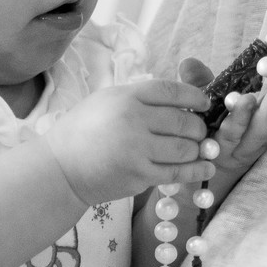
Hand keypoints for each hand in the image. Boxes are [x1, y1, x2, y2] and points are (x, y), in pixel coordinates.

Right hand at [45, 80, 213, 205]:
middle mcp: (134, 120)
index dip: (195, 96)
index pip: (172, 91)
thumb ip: (141, 97)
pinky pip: (177, 172)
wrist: (60, 168)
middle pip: (184, 121)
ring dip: (198, 148)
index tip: (205, 102)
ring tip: (200, 148)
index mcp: (128, 96)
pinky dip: (196, 169)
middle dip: (199, 127)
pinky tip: (206, 166)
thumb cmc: (84, 129)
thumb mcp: (109, 100)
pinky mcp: (139, 176)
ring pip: (185, 148)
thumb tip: (180, 99)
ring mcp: (138, 150)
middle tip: (200, 130)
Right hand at [176, 56, 266, 172]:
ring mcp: (257, 142)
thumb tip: (188, 62)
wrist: (212, 158)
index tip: (246, 99)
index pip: (230, 129)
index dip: (239, 116)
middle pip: (256, 131)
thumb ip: (193, 85)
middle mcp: (241, 144)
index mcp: (218, 139)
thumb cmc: (200, 123)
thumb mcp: (193, 106)